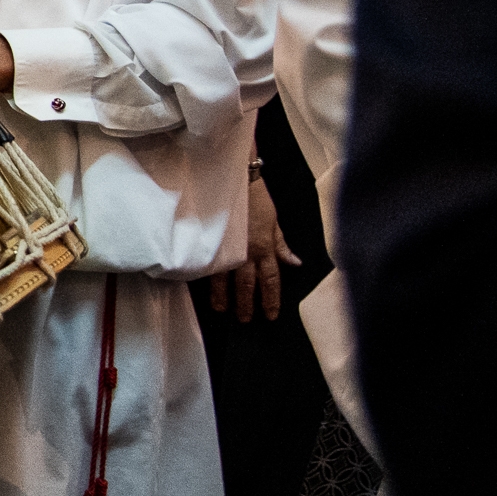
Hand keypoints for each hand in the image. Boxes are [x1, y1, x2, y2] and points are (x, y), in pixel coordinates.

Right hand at [206, 177, 300, 321]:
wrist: (234, 176)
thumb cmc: (255, 196)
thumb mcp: (274, 220)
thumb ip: (281, 244)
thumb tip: (294, 263)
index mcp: (265, 247)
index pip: (271, 280)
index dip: (271, 299)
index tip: (270, 314)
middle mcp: (247, 251)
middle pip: (248, 284)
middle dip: (247, 304)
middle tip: (244, 320)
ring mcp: (227, 246)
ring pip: (226, 278)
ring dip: (224, 296)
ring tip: (221, 309)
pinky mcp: (211, 240)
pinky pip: (209, 262)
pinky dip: (206, 276)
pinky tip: (202, 285)